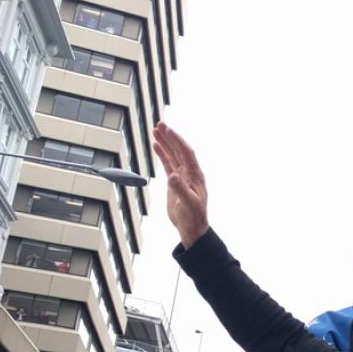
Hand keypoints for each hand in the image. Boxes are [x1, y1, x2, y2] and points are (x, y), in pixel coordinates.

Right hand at [153, 122, 209, 246]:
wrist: (192, 227)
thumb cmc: (193, 217)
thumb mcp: (188, 203)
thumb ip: (180, 189)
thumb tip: (173, 176)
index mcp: (195, 176)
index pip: (187, 154)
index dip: (178, 141)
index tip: (168, 130)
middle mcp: (190, 173)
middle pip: (179, 150)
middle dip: (170, 137)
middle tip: (160, 124)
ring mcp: (182, 176)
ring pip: (173, 155)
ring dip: (165, 143)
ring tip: (156, 130)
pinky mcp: (175, 182)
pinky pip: (168, 164)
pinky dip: (162, 154)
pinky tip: (156, 146)